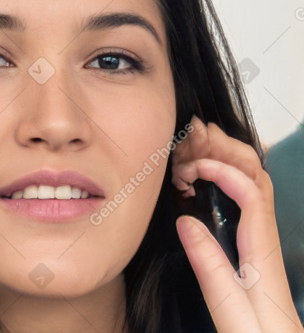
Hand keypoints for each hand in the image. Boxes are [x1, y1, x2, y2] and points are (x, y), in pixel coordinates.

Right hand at [172, 115, 302, 332]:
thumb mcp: (229, 309)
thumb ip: (209, 265)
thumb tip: (185, 220)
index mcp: (262, 249)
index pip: (252, 191)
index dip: (223, 170)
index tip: (192, 169)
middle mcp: (266, 235)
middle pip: (259, 176)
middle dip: (227, 151)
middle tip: (194, 141)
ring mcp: (261, 236)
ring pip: (253, 182)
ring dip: (226, 160)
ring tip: (194, 152)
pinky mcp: (252, 242)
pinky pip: (243, 195)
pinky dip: (224, 177)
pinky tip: (203, 179)